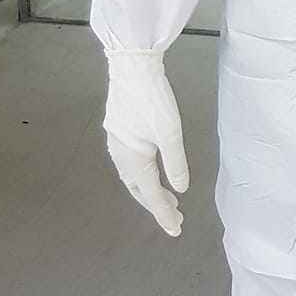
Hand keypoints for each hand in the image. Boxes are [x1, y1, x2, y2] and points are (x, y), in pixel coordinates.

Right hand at [103, 50, 188, 235]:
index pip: (151, 195)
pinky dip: (142, 173)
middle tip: (176, 215)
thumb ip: (175, 163)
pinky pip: (129, 162)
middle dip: (156, 204)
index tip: (176, 230)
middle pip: (138, 189)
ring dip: (149, 189)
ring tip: (168, 198)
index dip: (164, 214)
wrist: (132, 66)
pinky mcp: (118, 129)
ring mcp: (117, 141)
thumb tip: (179, 188)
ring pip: (132, 176)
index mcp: (133, 159)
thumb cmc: (152, 98)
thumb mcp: (170, 133)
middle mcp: (120, 154)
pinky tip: (151, 170)